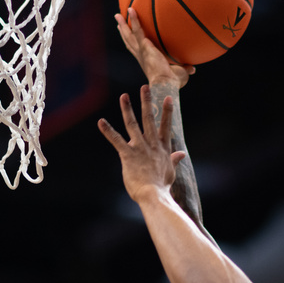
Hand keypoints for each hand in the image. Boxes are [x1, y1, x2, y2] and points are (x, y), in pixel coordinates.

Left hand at [98, 86, 184, 201]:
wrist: (154, 195)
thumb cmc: (162, 187)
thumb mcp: (170, 172)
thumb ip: (174, 160)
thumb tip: (182, 154)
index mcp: (162, 149)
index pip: (166, 126)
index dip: (167, 111)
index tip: (168, 98)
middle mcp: (152, 145)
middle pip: (149, 119)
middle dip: (146, 101)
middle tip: (144, 87)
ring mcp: (140, 148)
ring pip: (133, 124)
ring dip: (127, 109)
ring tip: (123, 96)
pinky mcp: (128, 155)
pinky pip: (116, 140)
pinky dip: (108, 130)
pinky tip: (101, 121)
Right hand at [116, 8, 195, 88]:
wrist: (165, 83)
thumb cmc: (172, 82)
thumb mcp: (179, 73)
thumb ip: (184, 69)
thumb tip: (192, 69)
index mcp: (145, 60)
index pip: (135, 49)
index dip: (130, 41)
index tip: (124, 34)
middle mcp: (141, 55)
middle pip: (128, 40)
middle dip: (123, 30)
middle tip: (118, 19)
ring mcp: (141, 50)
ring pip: (130, 34)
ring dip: (123, 24)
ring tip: (117, 14)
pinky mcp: (144, 46)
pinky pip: (138, 30)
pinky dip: (135, 19)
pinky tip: (132, 9)